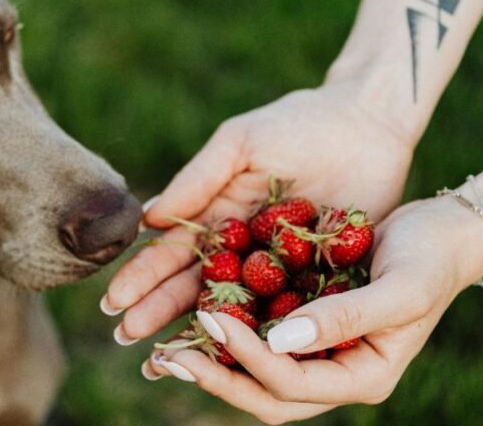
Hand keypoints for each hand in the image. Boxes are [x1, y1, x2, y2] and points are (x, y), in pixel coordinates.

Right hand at [103, 81, 415, 342]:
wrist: (369, 124)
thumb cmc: (298, 123)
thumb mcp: (241, 143)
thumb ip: (198, 179)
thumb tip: (146, 219)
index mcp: (217, 216)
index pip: (172, 253)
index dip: (142, 277)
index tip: (113, 303)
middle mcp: (241, 249)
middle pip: (193, 287)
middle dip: (157, 312)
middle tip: (125, 338)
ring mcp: (278, 270)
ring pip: (234, 310)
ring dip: (201, 334)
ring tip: (166, 360)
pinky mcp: (319, 281)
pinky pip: (288, 313)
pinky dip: (265, 336)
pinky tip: (240, 359)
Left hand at [143, 197, 482, 423]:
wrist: (444, 230)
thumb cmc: (431, 258)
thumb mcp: (400, 290)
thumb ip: (344, 319)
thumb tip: (279, 342)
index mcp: (361, 377)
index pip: (291, 385)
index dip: (246, 360)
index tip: (210, 321)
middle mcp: (334, 372)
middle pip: (264, 393)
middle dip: (215, 377)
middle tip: (165, 357)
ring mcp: (317, 351)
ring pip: (255, 372)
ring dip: (211, 361)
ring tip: (163, 347)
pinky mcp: (303, 322)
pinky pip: (257, 335)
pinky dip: (226, 330)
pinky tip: (191, 312)